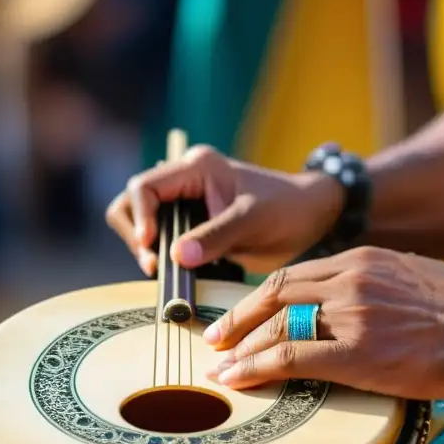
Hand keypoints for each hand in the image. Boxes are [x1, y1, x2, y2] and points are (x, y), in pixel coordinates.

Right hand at [105, 146, 343, 275]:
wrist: (311, 219)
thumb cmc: (288, 209)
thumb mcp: (253, 221)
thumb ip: (216, 237)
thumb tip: (178, 257)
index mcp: (196, 168)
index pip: (144, 187)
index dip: (141, 217)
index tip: (152, 246)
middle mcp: (184, 182)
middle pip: (132, 204)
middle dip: (137, 236)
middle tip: (156, 267)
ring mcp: (187, 206)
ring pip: (143, 225)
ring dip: (148, 250)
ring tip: (167, 273)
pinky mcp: (194, 228)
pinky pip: (164, 242)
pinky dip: (164, 259)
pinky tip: (181, 275)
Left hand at [202, 247, 443, 400]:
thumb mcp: (408, 276)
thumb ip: (370, 283)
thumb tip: (346, 304)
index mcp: (360, 259)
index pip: (293, 275)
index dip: (258, 297)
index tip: (241, 315)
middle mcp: (349, 280)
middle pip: (274, 294)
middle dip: (238, 318)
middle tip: (215, 339)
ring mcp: (351, 314)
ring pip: (277, 326)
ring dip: (242, 347)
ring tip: (223, 367)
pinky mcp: (356, 352)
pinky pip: (292, 358)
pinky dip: (257, 368)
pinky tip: (239, 379)